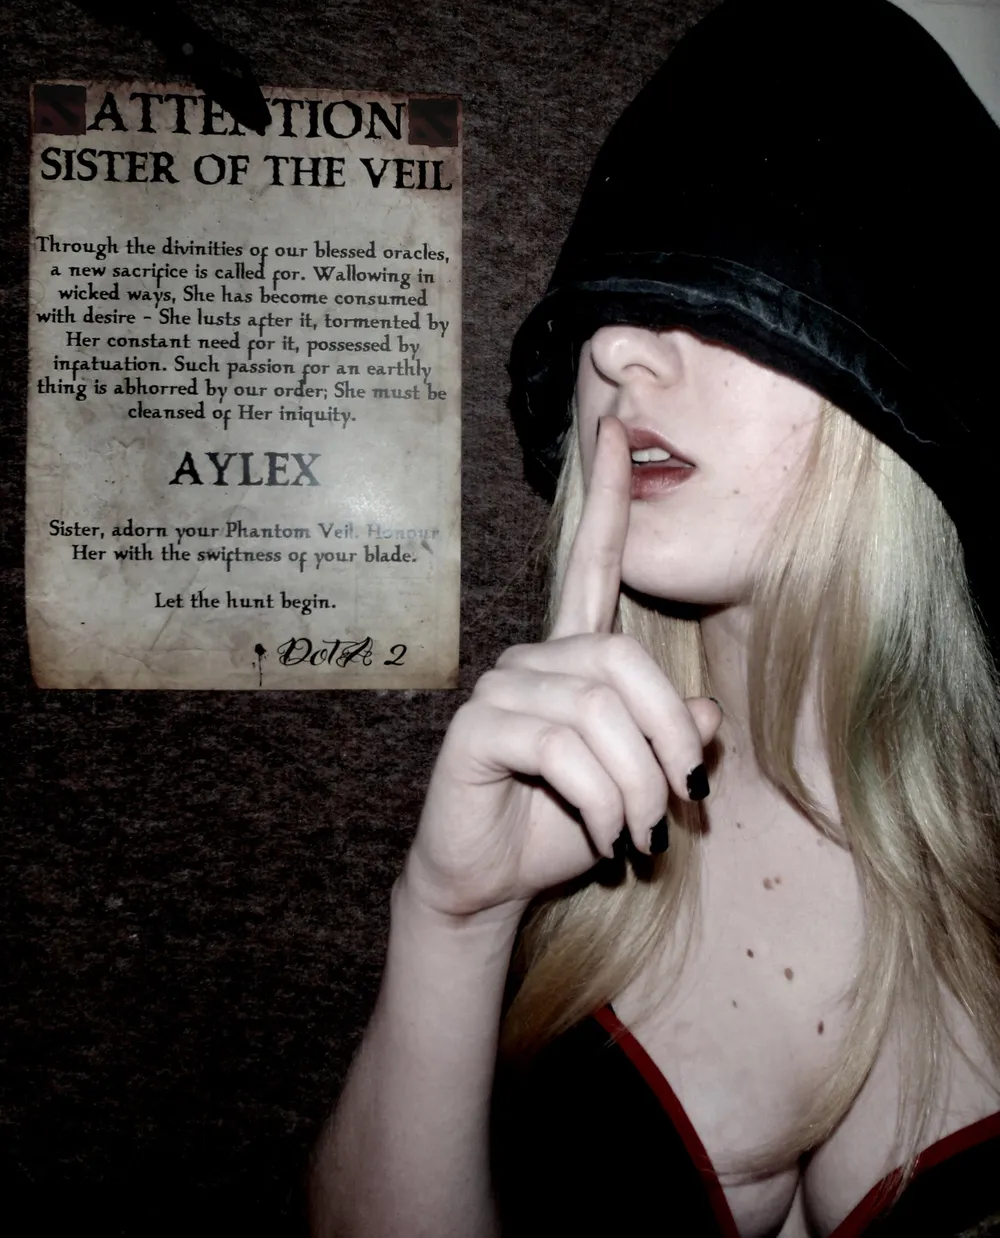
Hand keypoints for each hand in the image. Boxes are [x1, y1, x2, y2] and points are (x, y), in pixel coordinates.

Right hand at [402, 416, 722, 919]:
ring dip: (637, 784)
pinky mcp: (477, 727)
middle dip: (669, 737)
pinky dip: (600, 799)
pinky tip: (601, 834)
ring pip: (599, 708)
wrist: (488, 882)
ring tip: (638, 833)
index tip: (615, 430)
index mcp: (570, 659)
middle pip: (623, 658)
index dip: (605, 499)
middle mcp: (533, 660)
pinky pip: (562, 745)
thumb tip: (708, 712)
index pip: (589, 564)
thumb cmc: (558, 827)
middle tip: (679, 805)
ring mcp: (500, 689)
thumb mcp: (634, 785)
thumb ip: (670, 741)